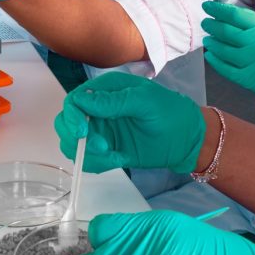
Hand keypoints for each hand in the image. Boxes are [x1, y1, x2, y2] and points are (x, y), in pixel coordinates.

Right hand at [54, 72, 204, 174]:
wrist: (188, 140)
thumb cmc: (171, 113)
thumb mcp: (146, 102)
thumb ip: (115, 101)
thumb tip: (83, 101)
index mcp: (106, 90)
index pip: (74, 101)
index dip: (72, 116)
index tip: (82, 132)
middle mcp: (98, 110)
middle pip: (66, 123)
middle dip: (77, 139)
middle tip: (103, 148)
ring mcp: (101, 131)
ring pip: (73, 144)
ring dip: (88, 155)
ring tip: (114, 156)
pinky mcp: (106, 150)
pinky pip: (87, 160)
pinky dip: (97, 164)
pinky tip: (119, 159)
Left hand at [202, 2, 254, 123]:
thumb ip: (252, 22)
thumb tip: (223, 11)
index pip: (235, 15)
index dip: (217, 9)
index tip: (207, 6)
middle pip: (226, 32)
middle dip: (212, 25)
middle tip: (206, 23)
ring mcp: (254, 62)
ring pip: (224, 50)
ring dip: (212, 43)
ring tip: (208, 39)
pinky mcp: (249, 78)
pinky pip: (225, 68)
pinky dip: (215, 60)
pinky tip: (211, 55)